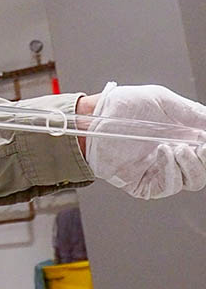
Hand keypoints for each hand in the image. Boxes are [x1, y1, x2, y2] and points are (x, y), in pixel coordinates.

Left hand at [83, 82, 205, 199]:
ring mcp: (159, 171)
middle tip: (200, 147)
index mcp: (181, 138)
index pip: (205, 152)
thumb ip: (192, 113)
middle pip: (202, 170)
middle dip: (204, 160)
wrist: (94, 116)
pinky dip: (172, 172)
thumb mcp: (163, 101)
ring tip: (179, 148)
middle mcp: (172, 157)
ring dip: (191, 166)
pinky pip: (167, 187)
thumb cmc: (122, 107)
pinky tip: (165, 153)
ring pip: (191, 181)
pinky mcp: (144, 183)